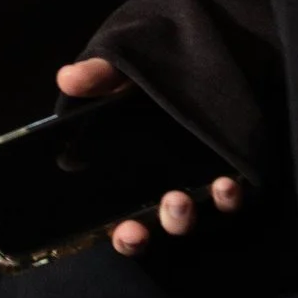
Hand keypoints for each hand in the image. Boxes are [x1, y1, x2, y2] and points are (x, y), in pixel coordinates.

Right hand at [54, 54, 243, 257]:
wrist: (199, 61)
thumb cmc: (149, 80)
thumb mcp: (123, 73)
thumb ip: (99, 75)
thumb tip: (67, 76)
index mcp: (133, 178)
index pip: (126, 224)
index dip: (127, 236)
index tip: (129, 231)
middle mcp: (165, 190)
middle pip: (166, 223)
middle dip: (170, 221)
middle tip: (173, 202)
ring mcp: (198, 186)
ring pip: (199, 215)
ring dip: (197, 210)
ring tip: (200, 191)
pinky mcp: (227, 177)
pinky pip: (231, 199)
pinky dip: (230, 196)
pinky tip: (228, 182)